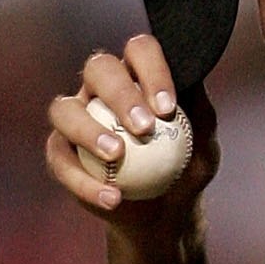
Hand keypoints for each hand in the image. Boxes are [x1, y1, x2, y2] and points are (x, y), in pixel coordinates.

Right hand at [45, 35, 217, 225]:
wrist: (165, 212)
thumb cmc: (186, 169)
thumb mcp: (204, 147)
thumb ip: (201, 115)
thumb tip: (194, 85)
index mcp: (136, 73)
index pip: (140, 51)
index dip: (152, 72)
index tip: (167, 109)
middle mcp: (100, 88)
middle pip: (98, 69)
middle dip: (120, 94)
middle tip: (143, 128)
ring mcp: (76, 118)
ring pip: (65, 110)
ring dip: (88, 130)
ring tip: (116, 155)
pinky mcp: (61, 153)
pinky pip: (60, 160)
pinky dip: (83, 182)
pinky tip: (111, 198)